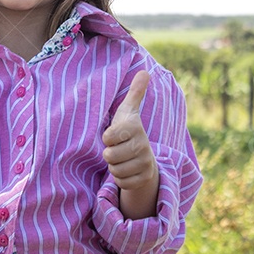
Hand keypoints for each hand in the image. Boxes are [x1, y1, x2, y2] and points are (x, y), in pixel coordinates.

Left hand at [102, 71, 158, 193]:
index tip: (114, 135)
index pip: (108, 137)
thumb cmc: (129, 131)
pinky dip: (121, 179)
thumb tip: (145, 71)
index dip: (107, 138)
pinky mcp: (145, 179)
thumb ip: (135, 92)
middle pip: (110, 156)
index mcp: (135, 128)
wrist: (145, 157)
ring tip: (122, 159)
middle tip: (118, 148)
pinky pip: (122, 182)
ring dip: (114, 167)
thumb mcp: (128, 111)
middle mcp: (143, 146)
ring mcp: (145, 163)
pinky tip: (127, 170)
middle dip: (109, 154)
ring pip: (114, 170)